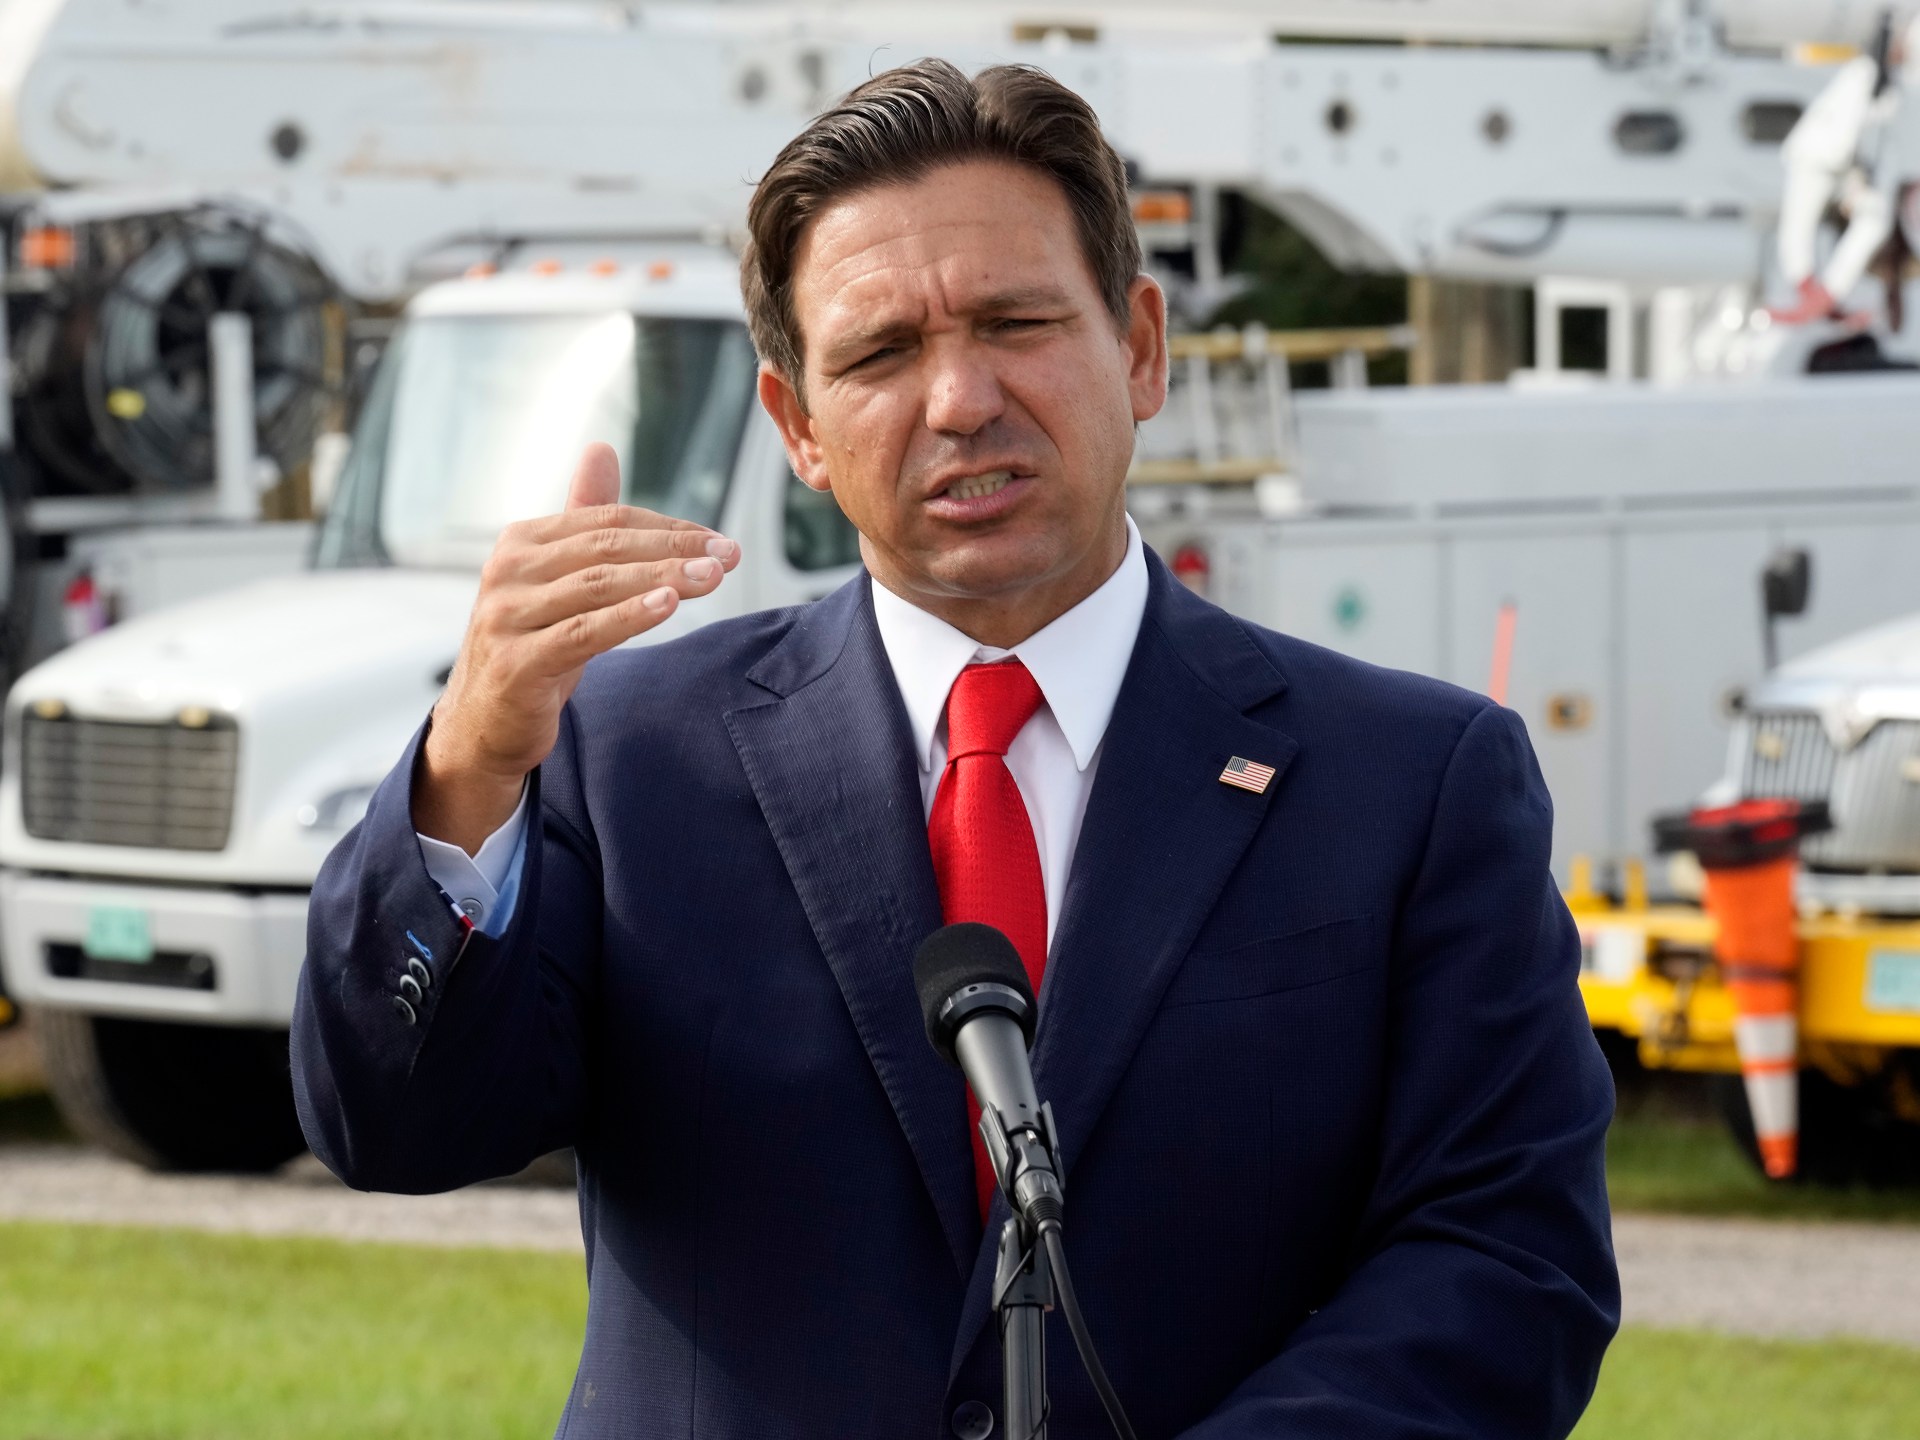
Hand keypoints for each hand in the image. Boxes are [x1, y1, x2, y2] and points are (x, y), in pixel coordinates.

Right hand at [414, 443, 739, 852]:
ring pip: (598, 586)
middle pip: (606, 548)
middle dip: (674, 550)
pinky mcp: (517, 662)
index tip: (719, 541)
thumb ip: (584, 519)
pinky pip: (582, 633)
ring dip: (663, 579)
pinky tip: (668, 605)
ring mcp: (507, 616)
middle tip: (728, 555)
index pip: (607, 522)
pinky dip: (628, 616)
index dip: (669, 528)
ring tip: (712, 578)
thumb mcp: (559, 581)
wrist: (482, 723)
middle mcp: (507, 571)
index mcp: (521, 542)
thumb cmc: (532, 645)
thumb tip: (602, 448)